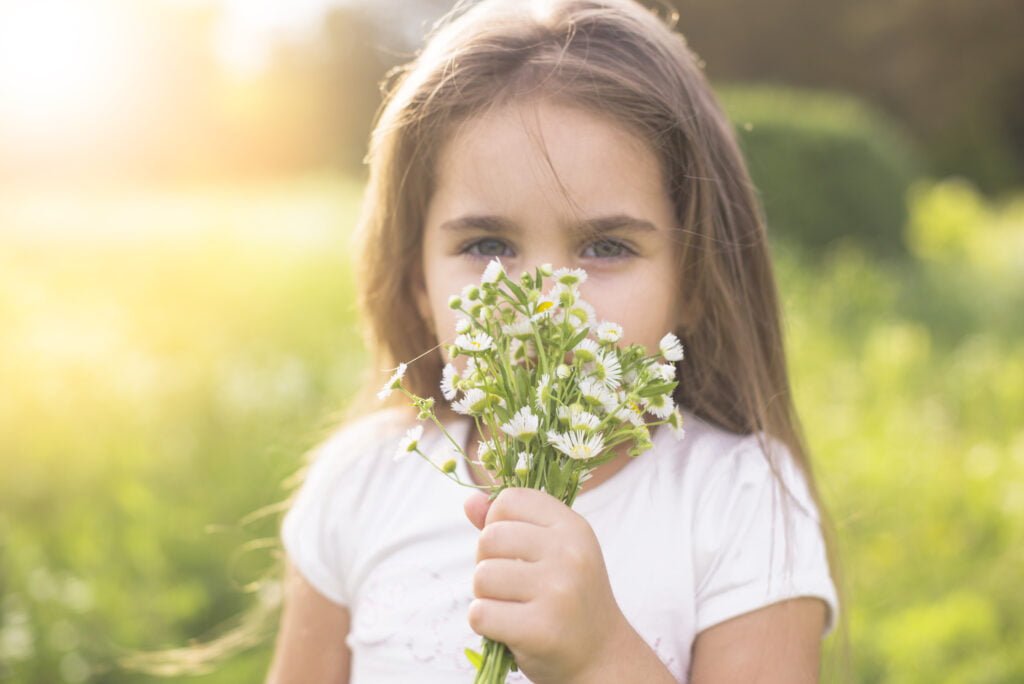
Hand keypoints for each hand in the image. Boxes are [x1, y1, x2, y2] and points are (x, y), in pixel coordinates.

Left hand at [464, 487, 629, 683]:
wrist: (602, 656)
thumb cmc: (567, 599)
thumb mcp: (550, 551)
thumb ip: (509, 524)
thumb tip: (470, 500)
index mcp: (573, 527)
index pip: (509, 499)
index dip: (497, 523)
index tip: (513, 550)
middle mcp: (570, 553)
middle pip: (489, 538)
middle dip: (487, 563)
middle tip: (511, 586)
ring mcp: (558, 591)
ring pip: (481, 577)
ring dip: (486, 597)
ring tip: (514, 608)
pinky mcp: (542, 629)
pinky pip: (480, 614)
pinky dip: (485, 624)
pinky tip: (510, 629)